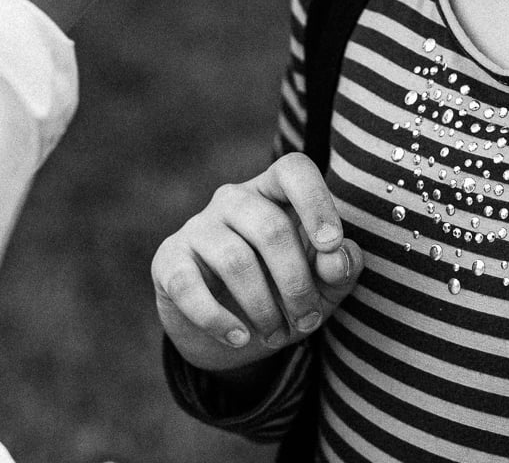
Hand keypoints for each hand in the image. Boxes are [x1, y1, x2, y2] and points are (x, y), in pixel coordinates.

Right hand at [152, 152, 363, 373]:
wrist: (231, 335)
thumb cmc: (284, 296)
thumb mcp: (322, 288)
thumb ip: (339, 270)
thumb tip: (338, 258)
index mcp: (274, 193)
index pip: (293, 170)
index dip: (316, 202)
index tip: (332, 245)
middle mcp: (234, 200)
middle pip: (271, 228)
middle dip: (297, 284)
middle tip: (308, 321)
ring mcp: (197, 227)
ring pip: (236, 260)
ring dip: (265, 308)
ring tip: (277, 336)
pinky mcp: (168, 261)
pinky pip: (189, 286)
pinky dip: (218, 319)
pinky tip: (239, 338)